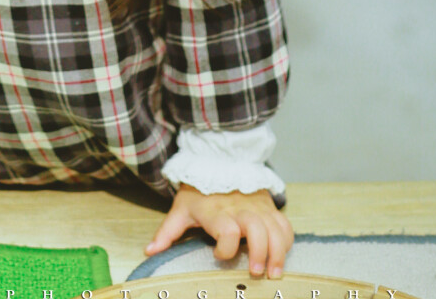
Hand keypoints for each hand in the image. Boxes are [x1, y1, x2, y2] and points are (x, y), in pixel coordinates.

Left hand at [145, 185, 292, 278]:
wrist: (218, 162)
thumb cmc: (199, 191)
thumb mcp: (181, 209)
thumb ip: (167, 232)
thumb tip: (149, 251)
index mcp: (216, 212)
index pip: (226, 229)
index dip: (225, 247)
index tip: (216, 254)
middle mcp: (239, 209)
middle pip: (257, 229)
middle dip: (260, 253)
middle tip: (255, 272)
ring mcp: (257, 207)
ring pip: (275, 229)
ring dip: (277, 253)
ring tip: (273, 273)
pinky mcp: (268, 207)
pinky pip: (284, 224)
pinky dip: (286, 241)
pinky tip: (281, 256)